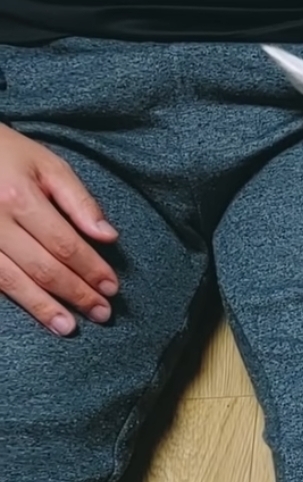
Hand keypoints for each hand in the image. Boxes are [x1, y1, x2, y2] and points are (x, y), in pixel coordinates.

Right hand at [0, 123, 117, 334]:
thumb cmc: (5, 154)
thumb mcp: (46, 165)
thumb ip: (79, 201)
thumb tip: (109, 236)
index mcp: (19, 198)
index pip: (64, 244)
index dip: (91, 269)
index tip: (112, 287)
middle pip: (41, 267)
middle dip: (76, 293)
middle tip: (102, 313)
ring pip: (11, 280)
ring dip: (42, 307)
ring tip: (69, 328)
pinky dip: (10, 298)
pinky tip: (31, 314)